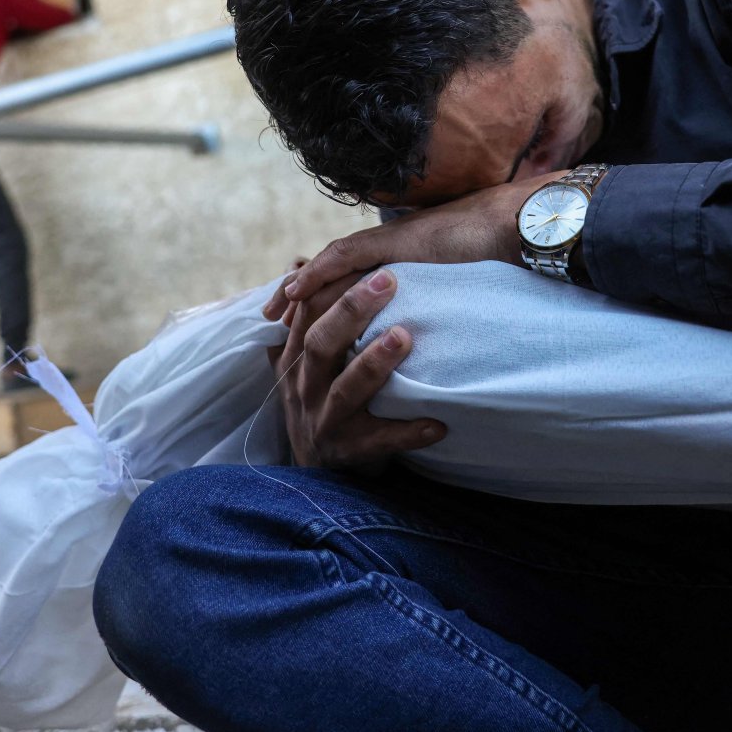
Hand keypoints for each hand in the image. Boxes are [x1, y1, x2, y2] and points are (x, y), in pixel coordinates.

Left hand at [263, 171, 567, 321]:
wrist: (523, 228)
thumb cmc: (507, 257)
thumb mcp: (468, 289)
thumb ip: (448, 303)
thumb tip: (450, 328)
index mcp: (409, 256)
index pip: (357, 274)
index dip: (327, 293)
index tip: (303, 313)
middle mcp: (396, 245)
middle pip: (336, 269)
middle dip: (304, 293)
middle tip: (271, 315)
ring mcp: (395, 239)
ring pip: (334, 264)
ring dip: (302, 287)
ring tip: (274, 310)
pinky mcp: (398, 241)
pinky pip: (347, 256)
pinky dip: (319, 272)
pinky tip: (297, 289)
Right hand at [269, 268, 444, 467]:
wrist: (316, 469)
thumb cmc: (321, 398)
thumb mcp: (304, 360)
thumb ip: (306, 315)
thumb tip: (301, 262)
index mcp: (295, 358)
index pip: (306, 313)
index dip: (334, 286)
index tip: (373, 264)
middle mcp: (304, 386)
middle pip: (320, 342)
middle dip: (351, 311)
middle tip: (389, 281)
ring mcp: (324, 420)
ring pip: (346, 390)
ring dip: (374, 362)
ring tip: (404, 337)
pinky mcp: (348, 452)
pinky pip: (379, 441)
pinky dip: (406, 433)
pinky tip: (437, 424)